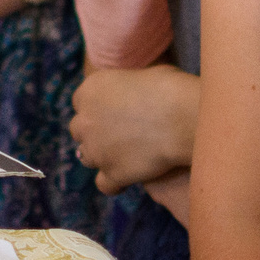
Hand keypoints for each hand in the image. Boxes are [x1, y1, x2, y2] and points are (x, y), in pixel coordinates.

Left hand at [69, 65, 201, 192]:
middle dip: (95, 131)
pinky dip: (114, 183)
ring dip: (101, 155)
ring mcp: (96, 149)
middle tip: (118, 132)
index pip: (81, 101)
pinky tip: (127, 181)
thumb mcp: (142, 75)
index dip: (98, 107)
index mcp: (91, 89)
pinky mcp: (111, 173)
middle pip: (79, 129)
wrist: (180, 117)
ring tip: (123, 156)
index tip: (114, 110)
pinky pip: (104, 184)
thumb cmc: (169, 88)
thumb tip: (134, 93)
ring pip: (87, 157)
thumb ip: (127, 88)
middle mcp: (85, 120)